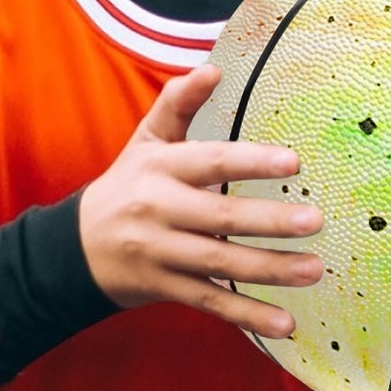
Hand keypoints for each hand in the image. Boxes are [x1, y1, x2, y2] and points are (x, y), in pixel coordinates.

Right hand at [78, 63, 323, 338]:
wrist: (75, 248)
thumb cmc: (127, 186)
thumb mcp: (145, 142)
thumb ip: (178, 104)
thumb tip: (212, 67)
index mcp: (159, 168)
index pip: (208, 161)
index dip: (249, 161)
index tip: (292, 161)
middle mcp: (158, 211)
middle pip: (220, 217)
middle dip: (269, 220)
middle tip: (315, 220)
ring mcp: (161, 253)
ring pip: (220, 263)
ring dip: (270, 269)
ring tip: (314, 270)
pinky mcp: (166, 288)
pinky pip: (211, 302)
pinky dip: (247, 315)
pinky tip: (284, 323)